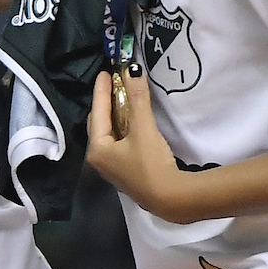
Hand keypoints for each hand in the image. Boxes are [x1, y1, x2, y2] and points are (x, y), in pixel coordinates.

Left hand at [85, 70, 190, 221]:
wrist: (170, 198)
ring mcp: (113, 168)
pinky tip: (132, 122)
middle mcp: (99, 159)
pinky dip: (124, 129)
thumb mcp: (143, 128)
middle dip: (106, 103)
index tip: (105, 72)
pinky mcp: (127, 172)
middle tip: (113, 84)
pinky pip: (120, 143)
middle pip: (100, 124)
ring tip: (122, 98)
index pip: (97, 112)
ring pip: (110, 134)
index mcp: (97, 149)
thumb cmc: (151, 164)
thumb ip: (138, 98)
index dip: (102, 91)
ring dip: (116, 116)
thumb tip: (132, 70)